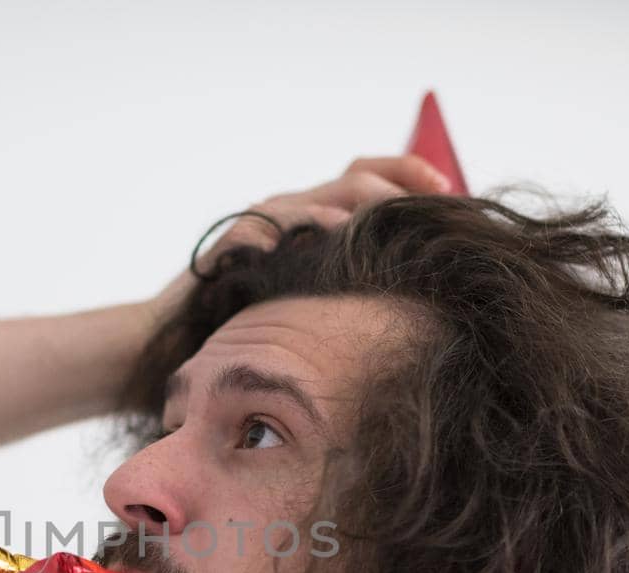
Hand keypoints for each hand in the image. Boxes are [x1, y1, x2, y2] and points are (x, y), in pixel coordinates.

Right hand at [146, 153, 454, 318]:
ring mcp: (259, 226)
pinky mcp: (228, 249)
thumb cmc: (250, 324)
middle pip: (354, 176)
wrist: (176, 341)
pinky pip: (264, 230)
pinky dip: (297, 231)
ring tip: (390, 216)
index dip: (412, 175)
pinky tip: (327, 239)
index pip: (370, 177)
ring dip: (355, 206)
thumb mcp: (314, 300)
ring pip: (314, 198)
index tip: (453, 193)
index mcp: (315, 216)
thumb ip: (352, 283)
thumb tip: (416, 290)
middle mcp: (290, 211)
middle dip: (398, 186)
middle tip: (435, 203)